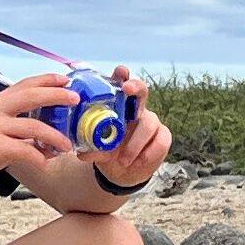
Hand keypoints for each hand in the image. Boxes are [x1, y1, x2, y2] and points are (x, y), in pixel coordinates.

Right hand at [0, 77, 78, 186]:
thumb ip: (18, 133)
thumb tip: (46, 144)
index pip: (25, 85)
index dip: (46, 79)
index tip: (66, 78)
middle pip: (31, 96)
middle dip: (56, 95)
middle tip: (75, 99)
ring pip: (34, 127)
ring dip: (55, 136)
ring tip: (67, 145)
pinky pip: (25, 150)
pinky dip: (39, 158)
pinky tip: (45, 165)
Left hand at [99, 68, 174, 183]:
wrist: (124, 173)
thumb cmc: (110, 153)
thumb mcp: (99, 151)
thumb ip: (92, 150)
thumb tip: (81, 153)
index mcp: (118, 109)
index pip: (120, 85)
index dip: (122, 76)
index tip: (120, 72)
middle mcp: (136, 110)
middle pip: (141, 91)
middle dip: (135, 86)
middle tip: (127, 89)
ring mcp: (151, 122)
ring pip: (149, 123)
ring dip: (135, 143)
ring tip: (123, 160)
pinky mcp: (162, 136)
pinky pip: (160, 142)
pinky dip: (147, 154)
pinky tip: (138, 163)